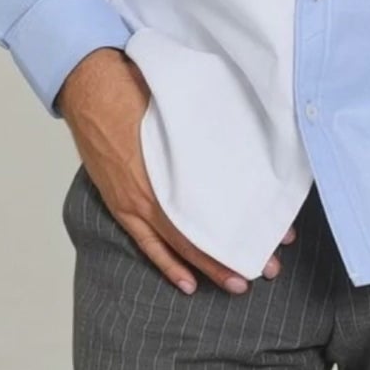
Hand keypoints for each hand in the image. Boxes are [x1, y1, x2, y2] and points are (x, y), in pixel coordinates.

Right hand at [57, 48, 296, 294]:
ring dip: (209, 266)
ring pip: (179, 246)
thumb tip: (244, 139)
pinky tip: (188, 283)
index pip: (218, 209)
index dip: (247, 225)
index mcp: (175, 165)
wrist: (90, 85)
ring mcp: (135, 202)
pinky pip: (147, 244)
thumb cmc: (136, 88)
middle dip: (236, 252)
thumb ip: (207, 128)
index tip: (279, 235)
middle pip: (203, 233)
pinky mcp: (121, 205)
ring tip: (237, 284)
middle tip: (269, 267)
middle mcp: (156, 191)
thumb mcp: (181, 103)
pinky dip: (168, 264)